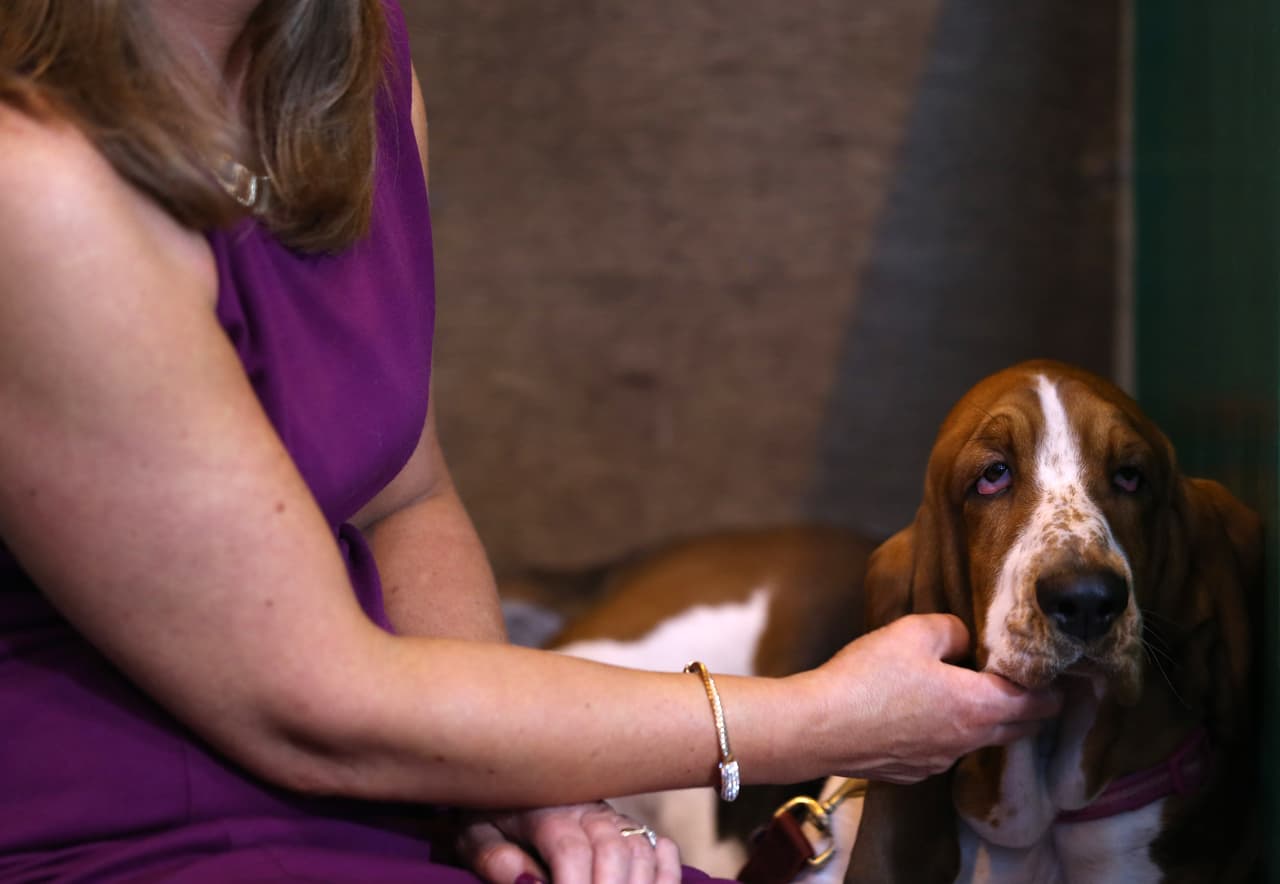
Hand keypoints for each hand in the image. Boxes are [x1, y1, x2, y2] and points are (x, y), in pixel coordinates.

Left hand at [455, 801, 681, 883]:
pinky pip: (663, 848)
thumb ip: (496, 860)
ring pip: (642, 851)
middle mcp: (588, 810)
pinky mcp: (629, 829)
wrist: (509, 777)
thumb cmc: (490, 815)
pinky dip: (665, 875)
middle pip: (614, 852)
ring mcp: (614, 819)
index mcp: (546, 810)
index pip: (571, 851)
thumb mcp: (475, 835)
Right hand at [812, 614, 1061, 783]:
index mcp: (978, 706)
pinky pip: (946, 750)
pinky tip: (928, 714)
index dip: (1056, 688)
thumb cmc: (867, 677)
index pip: (1038, 702)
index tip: (1066, 675)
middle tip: (1035, 686)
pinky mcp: (912, 771)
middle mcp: (968, 741)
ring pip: (981, 741)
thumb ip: (951, 629)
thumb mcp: (913, 632)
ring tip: (982, 696)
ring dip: (990, 721)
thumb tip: (963, 638)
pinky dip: (951, 733)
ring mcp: (939, 761)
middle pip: (1019, 729)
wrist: (817, 727)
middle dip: (1032, 709)